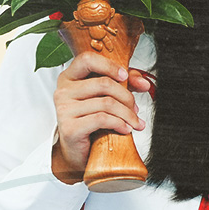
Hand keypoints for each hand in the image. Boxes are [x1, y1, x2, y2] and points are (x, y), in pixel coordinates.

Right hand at [52, 50, 153, 180]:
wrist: (79, 150)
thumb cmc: (93, 120)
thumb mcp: (108, 96)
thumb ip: (125, 84)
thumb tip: (145, 83)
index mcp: (70, 77)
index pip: (87, 59)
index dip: (109, 65)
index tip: (125, 76)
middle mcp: (63, 90)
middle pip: (104, 83)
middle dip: (127, 97)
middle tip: (135, 109)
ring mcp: (64, 109)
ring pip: (106, 103)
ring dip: (127, 114)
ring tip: (134, 122)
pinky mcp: (69, 127)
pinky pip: (102, 119)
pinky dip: (119, 124)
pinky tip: (125, 129)